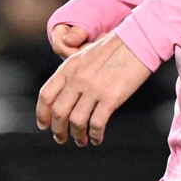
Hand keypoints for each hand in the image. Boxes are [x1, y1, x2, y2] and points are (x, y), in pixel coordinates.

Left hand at [36, 30, 150, 145]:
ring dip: (76, 135)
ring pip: (76, 121)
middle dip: (58, 130)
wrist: (139, 40)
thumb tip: (68, 94)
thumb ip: (75, 72)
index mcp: (70, 67)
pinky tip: (97, 138)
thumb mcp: (87, 54)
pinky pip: (96, 124)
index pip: (47, 94)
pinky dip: (95, 135)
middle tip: (61, 138)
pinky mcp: (110, 97)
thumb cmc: (117, 47)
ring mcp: (93, 88)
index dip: (42, 113)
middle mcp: (78, 78)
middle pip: (58, 112)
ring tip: (81, 140)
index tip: (44, 124)